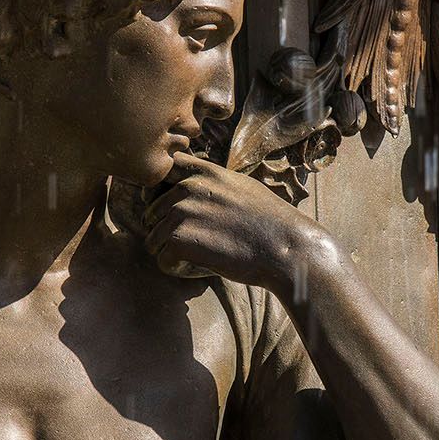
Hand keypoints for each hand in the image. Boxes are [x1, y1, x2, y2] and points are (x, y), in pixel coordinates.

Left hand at [144, 153, 336, 293]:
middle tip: (197, 244)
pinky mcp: (179, 239)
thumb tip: (194, 186)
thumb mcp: (242, 187)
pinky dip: (177, 269)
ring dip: (172, 253)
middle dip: (167, 231)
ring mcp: (181, 211)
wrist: (286, 248)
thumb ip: (214, 183)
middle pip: (151, 212)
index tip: (173, 210)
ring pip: (153, 239)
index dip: (160, 191)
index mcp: (203, 172)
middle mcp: (188, 187)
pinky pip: (162, 260)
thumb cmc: (271, 223)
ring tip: (201, 257)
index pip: (164, 170)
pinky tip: (201, 267)